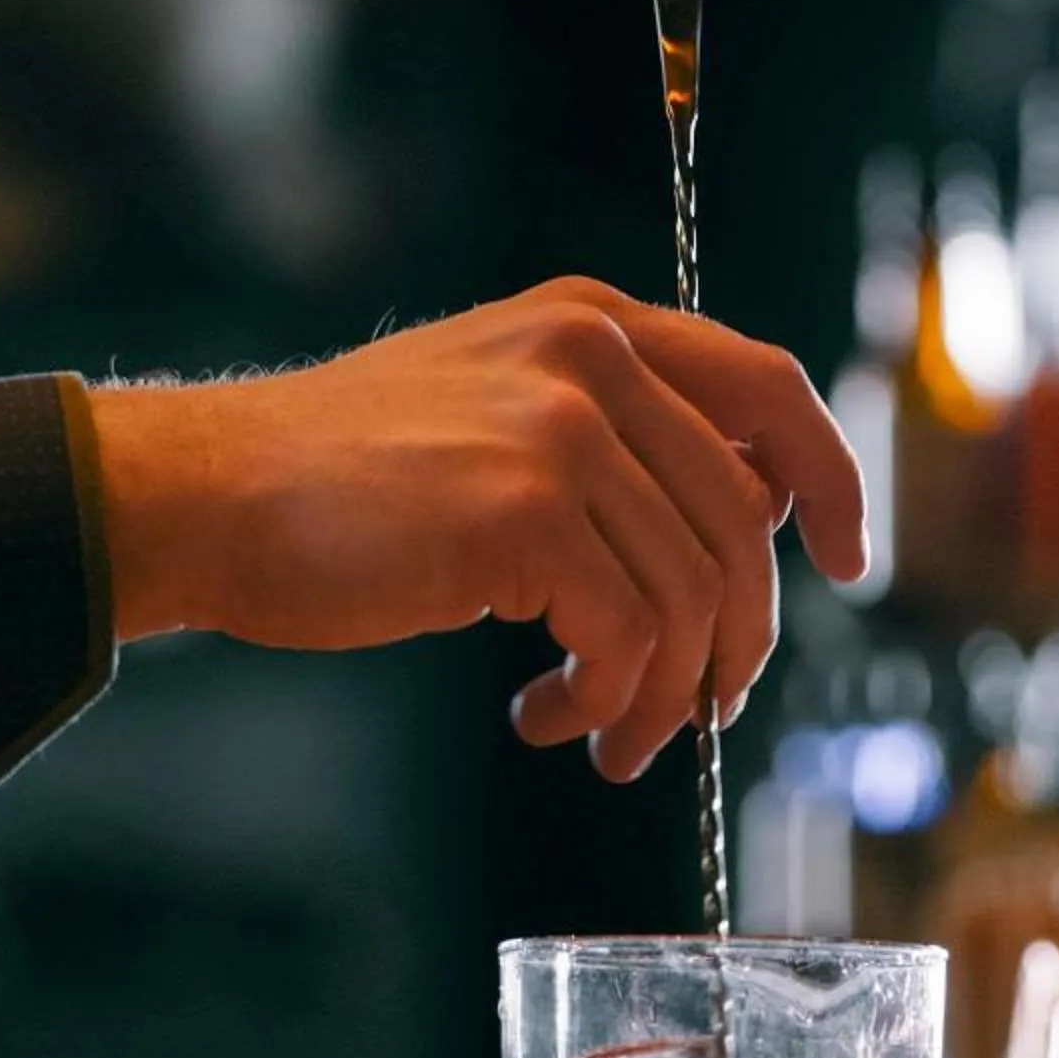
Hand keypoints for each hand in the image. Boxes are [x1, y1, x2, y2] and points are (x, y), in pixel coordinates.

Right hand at [90, 278, 868, 780]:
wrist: (213, 493)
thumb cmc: (341, 482)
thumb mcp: (494, 411)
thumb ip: (608, 439)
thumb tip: (731, 534)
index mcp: (594, 322)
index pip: (769, 389)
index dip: (830, 480)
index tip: (845, 559)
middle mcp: (590, 356)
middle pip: (743, 522)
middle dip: (733, 641)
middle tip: (690, 713)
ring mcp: (558, 428)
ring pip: (691, 597)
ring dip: (658, 696)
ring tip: (599, 735)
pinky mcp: (522, 511)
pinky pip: (629, 638)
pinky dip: (606, 701)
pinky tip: (548, 716)